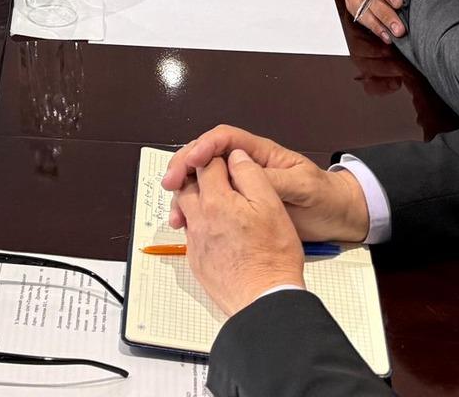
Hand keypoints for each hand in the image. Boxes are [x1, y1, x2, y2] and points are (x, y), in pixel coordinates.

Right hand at [162, 127, 369, 244]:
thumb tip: (244, 171)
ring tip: (175, 210)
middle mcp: (246, 166)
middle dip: (184, 165)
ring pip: (204, 180)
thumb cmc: (324, 196)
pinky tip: (188, 223)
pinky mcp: (241, 207)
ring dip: (185, 190)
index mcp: (260, 154)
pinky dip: (196, 211)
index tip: (193, 161)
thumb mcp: (303, 186)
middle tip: (169, 183)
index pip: (224, 139)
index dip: (205, 146)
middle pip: (205, 156)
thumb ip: (275, 179)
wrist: (339, 218)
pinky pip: (212, 203)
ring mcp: (242, 187)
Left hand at [174, 153, 304, 317]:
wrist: (264, 300)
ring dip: (195, 199)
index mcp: (216, 200)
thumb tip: (236, 157)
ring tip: (212, 199)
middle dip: (198, 175)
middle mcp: (199, 219)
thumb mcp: (271, 205)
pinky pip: (190, 233)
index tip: (227, 160)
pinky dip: (198, 224)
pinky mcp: (197, 260)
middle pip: (188, 184)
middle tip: (213, 174)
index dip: (218, 158)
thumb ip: (250, 175)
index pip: (207, 164)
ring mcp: (195, 241)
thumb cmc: (272, 257)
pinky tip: (215, 228)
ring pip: (185, 209)